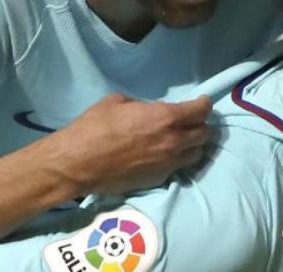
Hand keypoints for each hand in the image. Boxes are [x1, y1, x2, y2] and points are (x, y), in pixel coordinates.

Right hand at [52, 94, 211, 195]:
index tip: (202, 102)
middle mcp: (173, 142)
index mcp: (165, 118)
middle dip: (200, 125)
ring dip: (193, 144)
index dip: (204, 104)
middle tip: (191, 121)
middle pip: (204, 134)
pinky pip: (178, 167)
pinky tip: (165, 155)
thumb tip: (150, 111)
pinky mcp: (158, 179)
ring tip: (182, 139)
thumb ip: (143, 106)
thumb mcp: (119, 102)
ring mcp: (167, 164)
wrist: (78, 163)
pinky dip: (177, 159)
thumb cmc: (94, 127)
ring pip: (196, 154)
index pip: (200, 111)